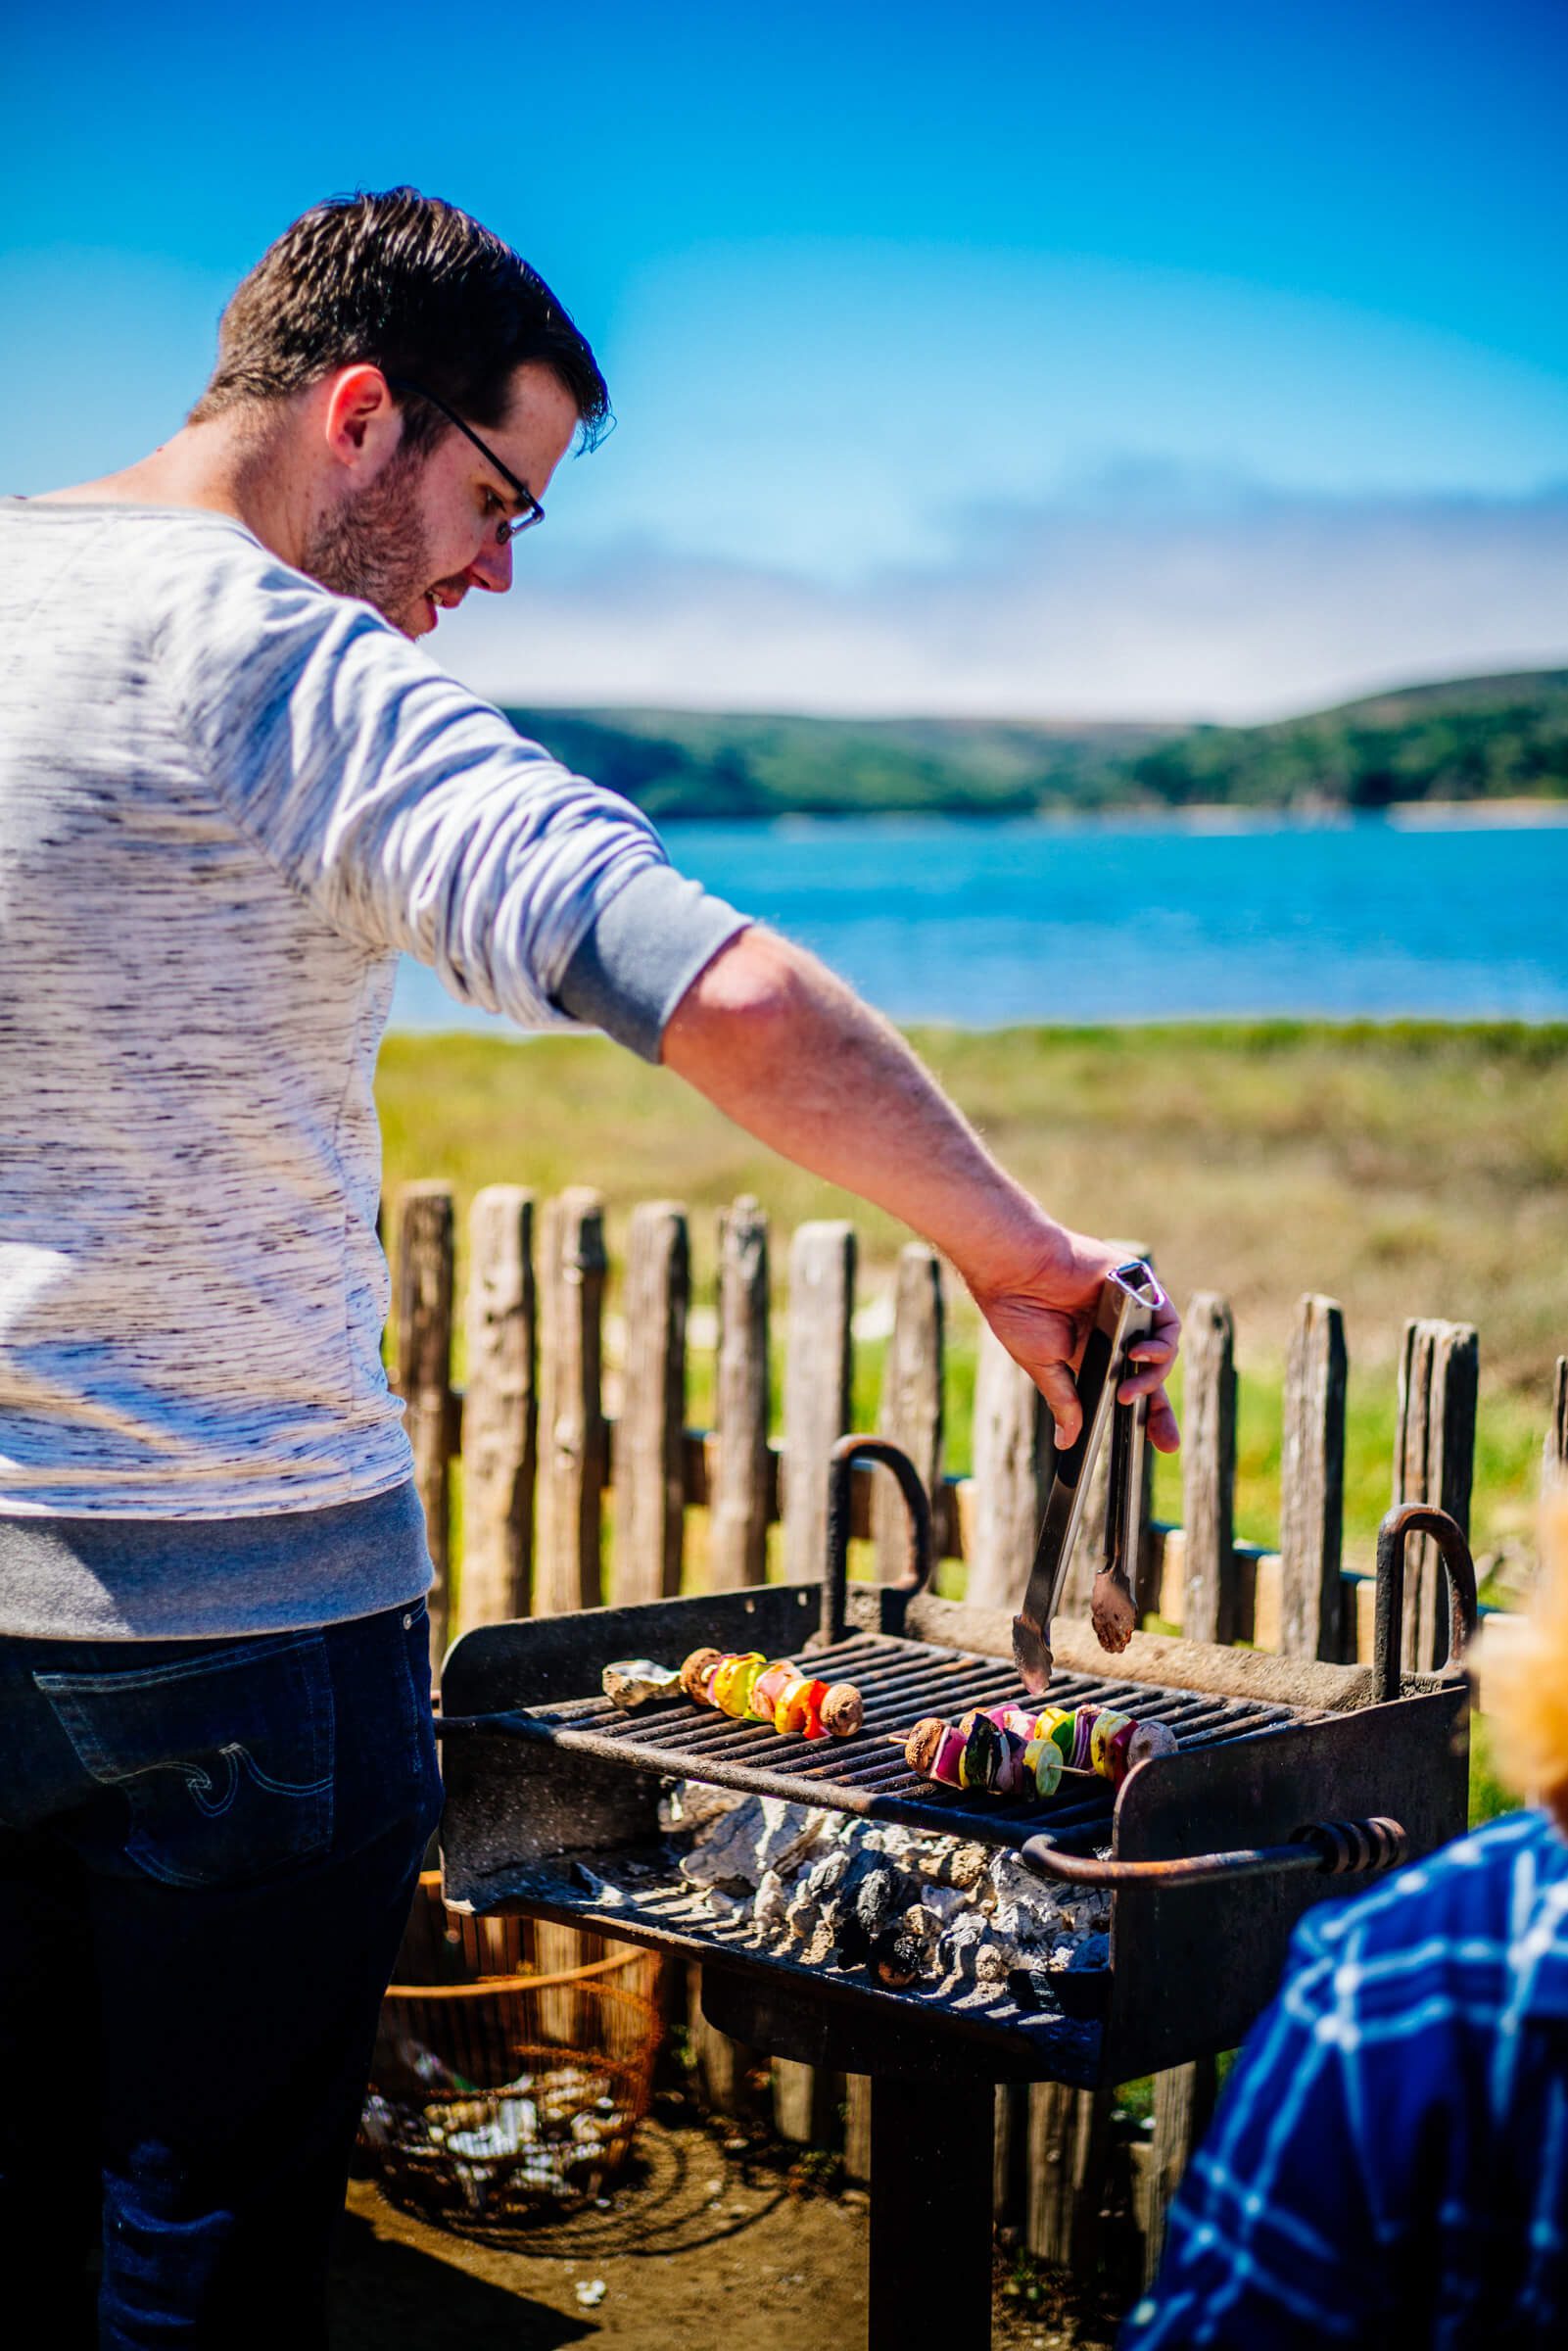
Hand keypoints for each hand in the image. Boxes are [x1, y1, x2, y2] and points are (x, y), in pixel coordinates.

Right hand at [964, 1223, 1180, 1453]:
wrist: (1014, 1269)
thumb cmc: (1019, 1310)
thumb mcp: (1044, 1366)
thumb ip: (1064, 1401)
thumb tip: (1068, 1441)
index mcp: (1095, 1350)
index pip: (1128, 1386)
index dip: (1145, 1415)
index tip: (1157, 1444)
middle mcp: (1117, 1330)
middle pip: (1152, 1373)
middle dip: (1162, 1410)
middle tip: (1165, 1441)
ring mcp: (1130, 1309)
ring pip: (1162, 1350)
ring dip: (1153, 1377)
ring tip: (1129, 1392)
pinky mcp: (1138, 1286)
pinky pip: (1166, 1320)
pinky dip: (1159, 1343)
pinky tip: (1139, 1355)